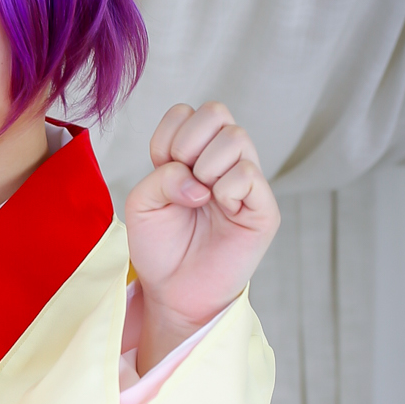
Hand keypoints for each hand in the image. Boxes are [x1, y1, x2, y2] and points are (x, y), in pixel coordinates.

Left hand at [124, 102, 279, 372]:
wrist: (173, 291)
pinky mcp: (263, 208)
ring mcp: (246, 182)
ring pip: (236, 137)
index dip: (168, 136)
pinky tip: (220, 209)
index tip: (161, 169)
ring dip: (207, 166)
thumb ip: (161, 176)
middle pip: (217, 112)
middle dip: (189, 143)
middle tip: (183, 181)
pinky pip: (249, 174)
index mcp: (193, 155)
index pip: (187, 112)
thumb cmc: (160, 247)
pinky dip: (226, 189)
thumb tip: (197, 178)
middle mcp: (222, 162)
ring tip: (200, 199)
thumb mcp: (142, 204)